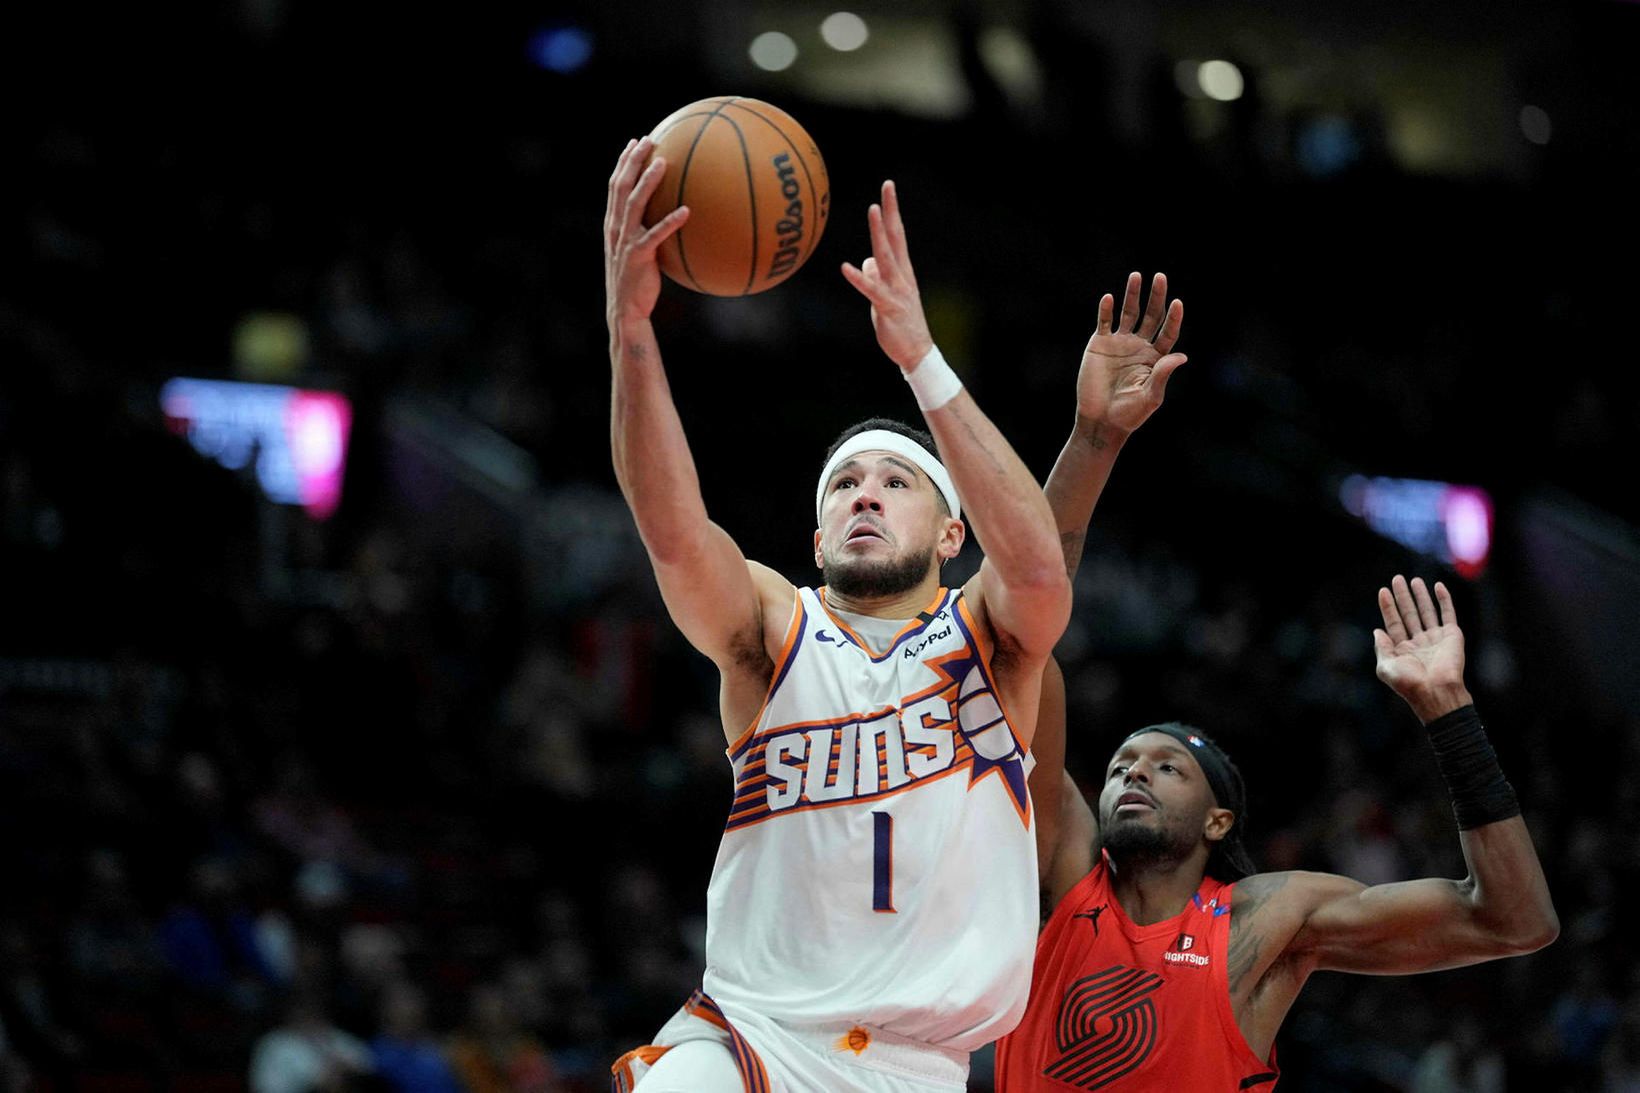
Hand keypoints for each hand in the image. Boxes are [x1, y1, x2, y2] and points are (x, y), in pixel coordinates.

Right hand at [604, 136, 689, 331]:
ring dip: (648, 182)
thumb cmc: (637, 281)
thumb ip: (648, 230)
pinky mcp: (638, 257)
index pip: (615, 185)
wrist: (625, 309)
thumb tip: (674, 213)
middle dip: (633, 161)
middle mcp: (615, 228)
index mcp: (613, 224)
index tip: (636, 142)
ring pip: (634, 204)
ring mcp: (625, 241)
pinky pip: (655, 235)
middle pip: (621, 186)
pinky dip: (670, 222)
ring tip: (663, 164)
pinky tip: (687, 211)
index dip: (623, 162)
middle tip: (649, 140)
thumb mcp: (639, 251)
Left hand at [841, 180, 933, 370]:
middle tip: (887, 187)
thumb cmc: (901, 323)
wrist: (917, 352)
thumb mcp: (887, 295)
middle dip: (890, 212)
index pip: (897, 235)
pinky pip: (871, 290)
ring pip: (886, 256)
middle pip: (895, 238)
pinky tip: (845, 267)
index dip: (892, 211)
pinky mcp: (888, 307)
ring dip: (878, 233)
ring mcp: (897, 290)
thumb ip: (877, 276)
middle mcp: (902, 276)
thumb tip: (866, 261)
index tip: (888, 188)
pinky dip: (859, 278)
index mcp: (902, 271)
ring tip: (872, 210)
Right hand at [1076, 272, 1185, 437]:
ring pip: (1128, 313)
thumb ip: (1162, 374)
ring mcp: (1119, 343)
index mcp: (1155, 358)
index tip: (1177, 303)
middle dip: (1156, 297)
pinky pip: (1104, 322)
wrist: (1100, 420)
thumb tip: (1181, 356)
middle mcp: (1139, 346)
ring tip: (1136, 276)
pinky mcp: (1099, 344)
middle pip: (1150, 316)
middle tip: (1160, 277)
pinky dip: (1105, 310)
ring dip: (1132, 295)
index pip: (1168, 332)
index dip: (1173, 318)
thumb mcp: (1150, 396)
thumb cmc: (1128, 413)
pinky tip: (1109, 299)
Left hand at [1373, 575, 1472, 722]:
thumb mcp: (1386, 667)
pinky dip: (1444, 600)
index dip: (1388, 607)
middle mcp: (1419, 643)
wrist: (1436, 691)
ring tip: (1413, 580)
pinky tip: (1437, 586)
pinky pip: (1448, 614)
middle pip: (1409, 614)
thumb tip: (1377, 631)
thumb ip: (1381, 648)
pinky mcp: (1452, 635)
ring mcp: (1435, 638)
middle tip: (1397, 579)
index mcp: (1402, 650)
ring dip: (1420, 596)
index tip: (1383, 591)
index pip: (1393, 623)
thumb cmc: (1409, 684)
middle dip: (1403, 597)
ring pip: (1426, 611)